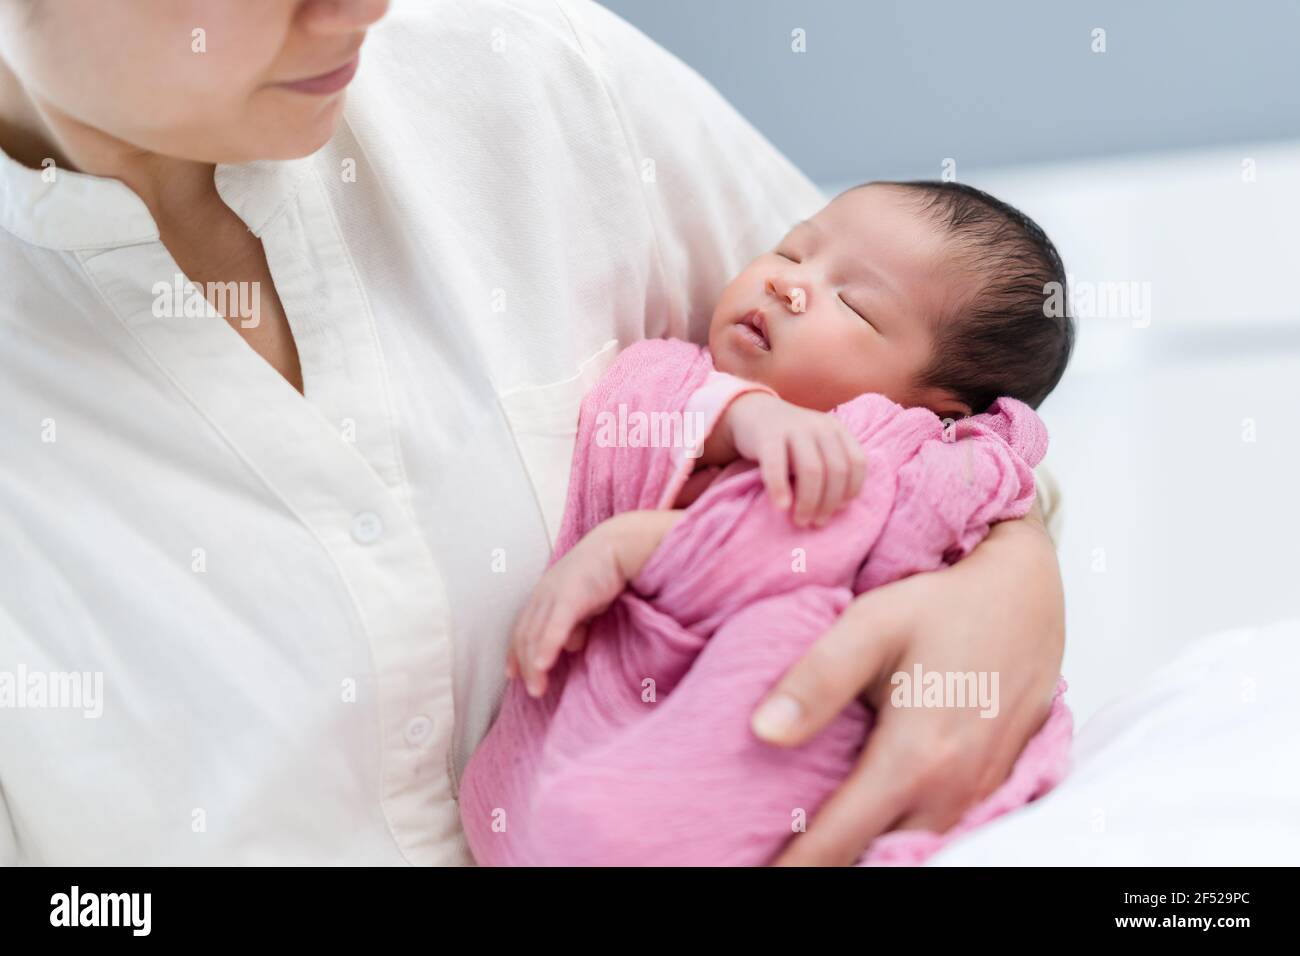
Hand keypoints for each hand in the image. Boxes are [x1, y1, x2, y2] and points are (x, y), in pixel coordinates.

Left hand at [506, 510, 682, 697]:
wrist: (621, 544)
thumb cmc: (606, 571)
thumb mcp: (586, 600)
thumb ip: (576, 620)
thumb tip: (572, 644)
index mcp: (545, 592)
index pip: (523, 626)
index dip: (516, 651)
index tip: (513, 674)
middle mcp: (544, 593)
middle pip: (526, 635)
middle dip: (524, 665)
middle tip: (533, 691)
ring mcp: (555, 594)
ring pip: (536, 635)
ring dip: (534, 664)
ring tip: (537, 689)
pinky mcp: (572, 595)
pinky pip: (555, 626)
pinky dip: (547, 646)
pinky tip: (543, 665)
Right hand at [724, 392, 866, 526]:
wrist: (754, 412)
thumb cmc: (790, 441)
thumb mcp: (817, 444)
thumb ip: (831, 466)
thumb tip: (839, 507)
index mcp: (837, 430)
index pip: (857, 462)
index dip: (852, 489)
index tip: (840, 508)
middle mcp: (820, 426)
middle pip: (836, 470)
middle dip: (829, 502)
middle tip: (817, 523)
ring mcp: (794, 429)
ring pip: (812, 470)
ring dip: (809, 501)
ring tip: (800, 520)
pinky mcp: (767, 435)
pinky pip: (776, 465)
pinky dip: (781, 488)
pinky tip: (781, 506)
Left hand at [751, 508, 1064, 864]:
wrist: (1027, 594)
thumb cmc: (946, 604)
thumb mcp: (871, 625)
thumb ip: (816, 680)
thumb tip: (763, 732)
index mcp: (915, 757)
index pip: (839, 840)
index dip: (795, 865)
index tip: (757, 871)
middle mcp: (953, 789)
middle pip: (876, 856)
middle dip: (827, 861)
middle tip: (777, 854)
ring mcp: (979, 794)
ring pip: (912, 849)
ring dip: (866, 850)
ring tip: (816, 847)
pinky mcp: (993, 786)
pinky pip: (941, 832)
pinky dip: (902, 837)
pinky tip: (870, 825)